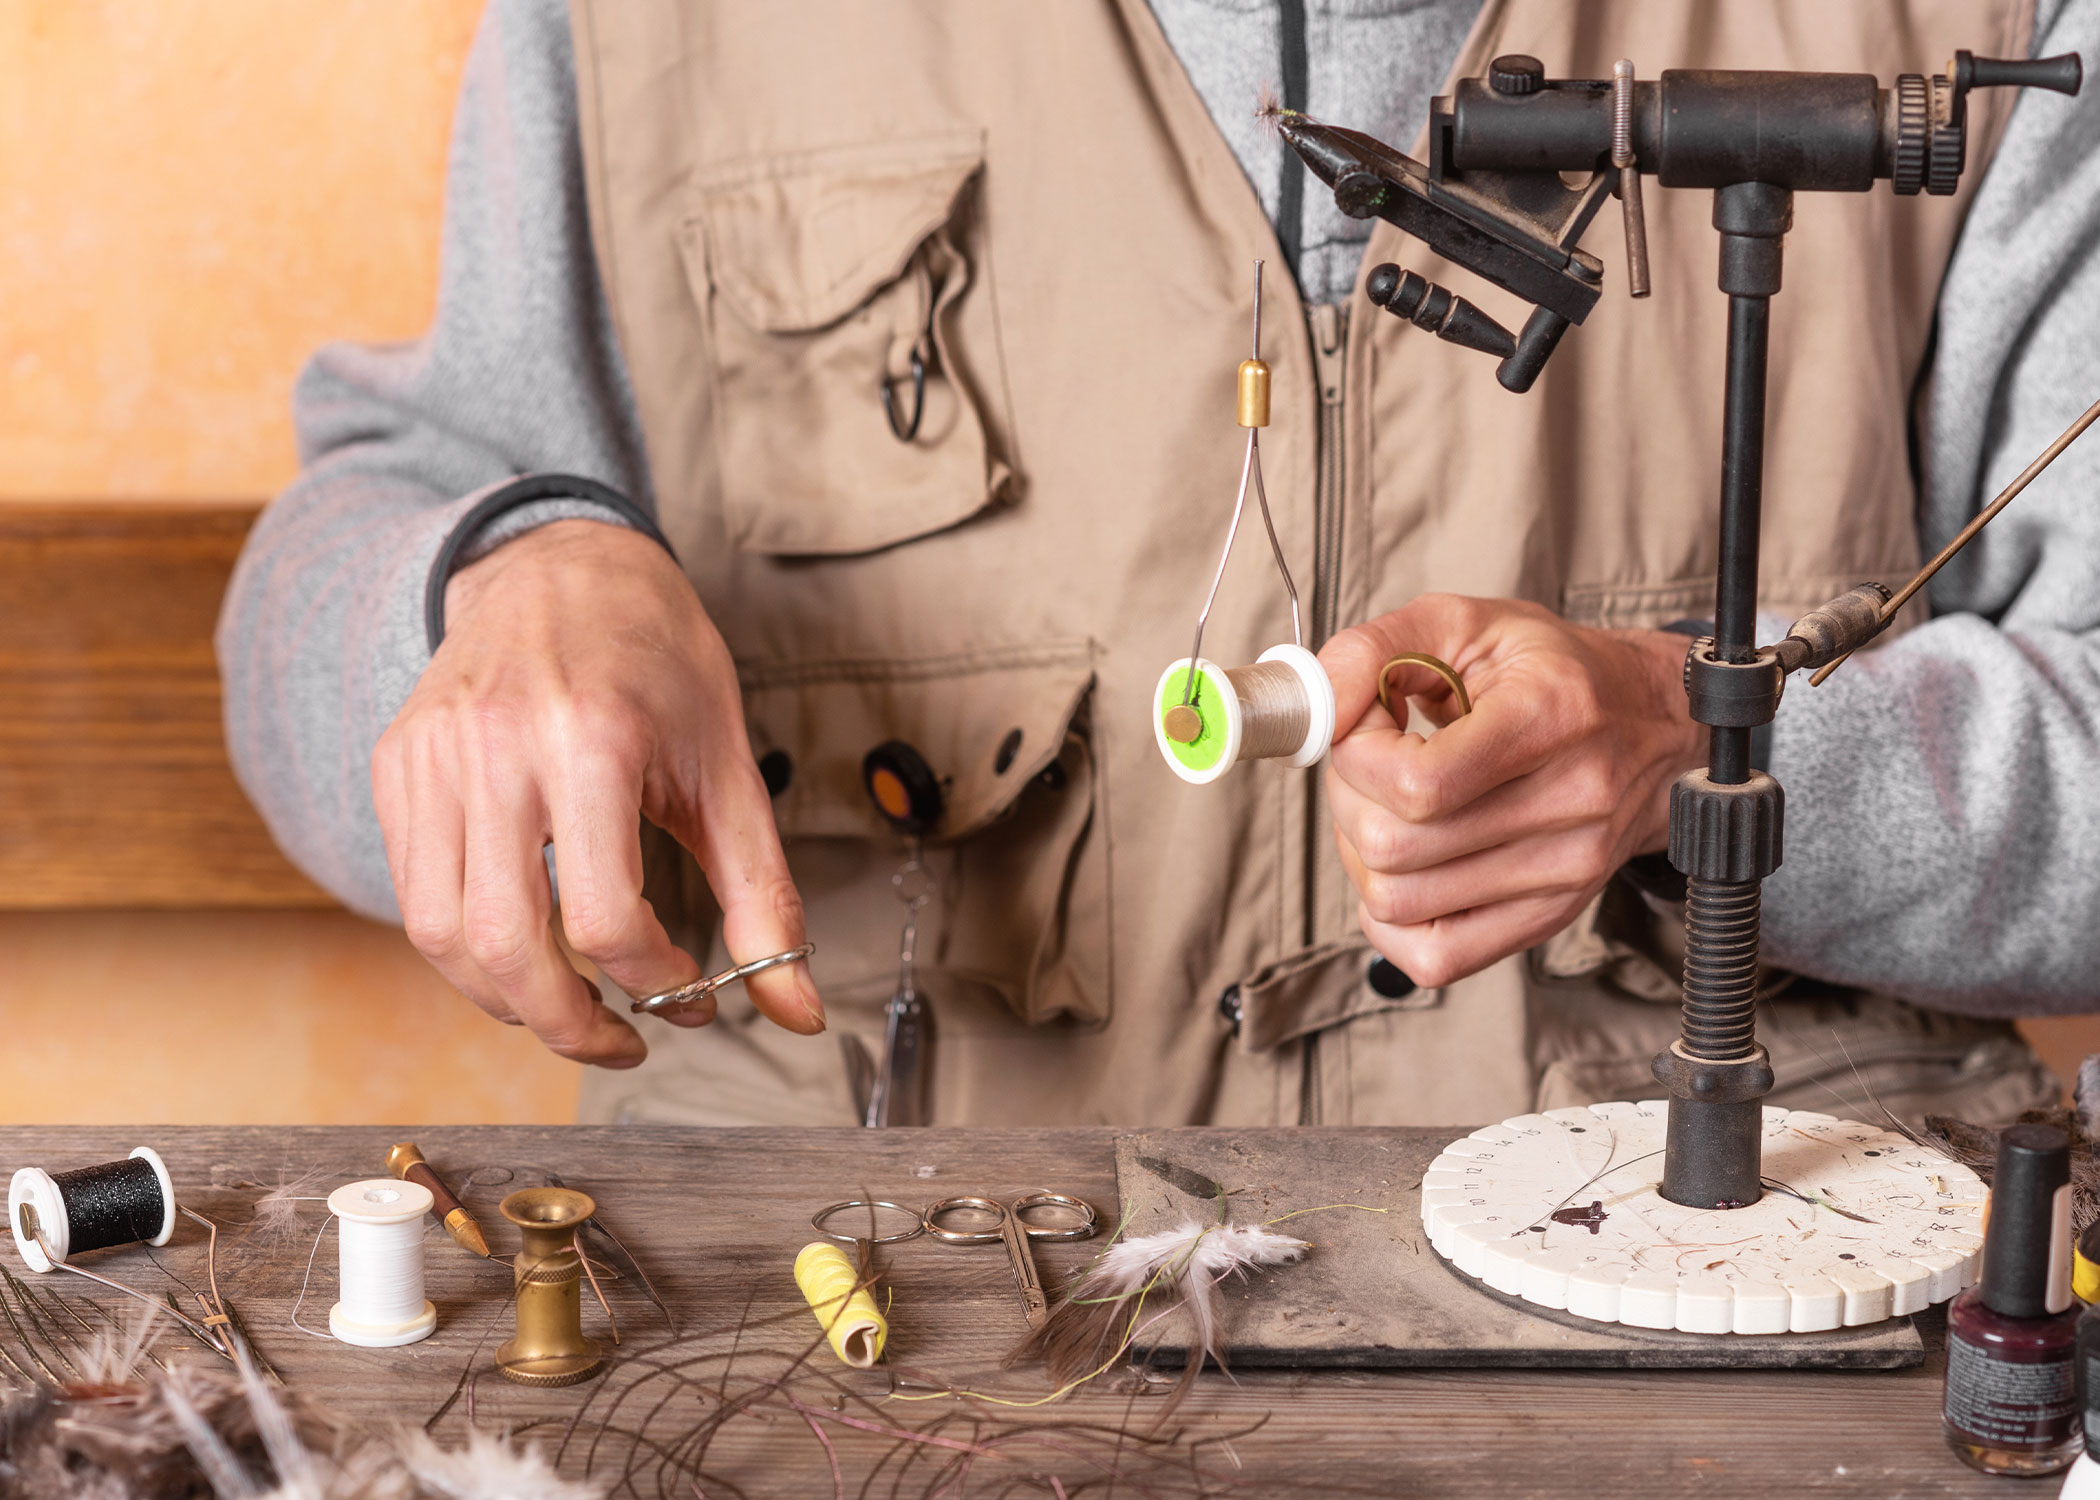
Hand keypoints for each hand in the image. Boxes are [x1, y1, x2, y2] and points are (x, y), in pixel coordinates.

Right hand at [371, 519, 822, 1066]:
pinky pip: (411, 892)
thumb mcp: (727, 768)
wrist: (562, 564)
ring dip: (505, 1002)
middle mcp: (497, 747)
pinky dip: (464, 947)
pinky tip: (522, 947)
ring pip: (439, 934)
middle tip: (622, 1042)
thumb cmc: (654, 658)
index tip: (689, 995)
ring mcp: (432, 756)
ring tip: (569, 1009)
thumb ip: (764, 896)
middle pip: (505, 945)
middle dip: (567, 1025)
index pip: (602, 918)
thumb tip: (797, 1008)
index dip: (654, 984)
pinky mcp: (396, 765)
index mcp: (592, 739)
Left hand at [1318, 594, 1704, 988]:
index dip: (1356, 757)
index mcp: (1550, 715)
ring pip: (1398, 903)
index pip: (1416, 784)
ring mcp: (1564, 871)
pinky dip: (1392, 918)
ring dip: (1364, 857)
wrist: (1652, 724)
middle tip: (1369, 765)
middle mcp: (1569, 801)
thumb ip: (1375, 648)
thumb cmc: (1554, 672)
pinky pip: (1434, 957)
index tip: (1362, 727)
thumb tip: (1316, 707)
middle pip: (1393, 848)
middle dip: (1349, 801)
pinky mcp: (1550, 916)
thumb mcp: (1465, 622)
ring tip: (1389, 810)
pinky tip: (1404, 866)